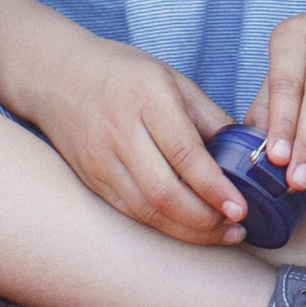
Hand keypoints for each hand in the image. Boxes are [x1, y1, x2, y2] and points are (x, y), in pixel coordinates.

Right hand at [40, 36, 249, 244]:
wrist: (57, 76)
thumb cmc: (124, 74)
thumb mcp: (172, 79)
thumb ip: (209, 116)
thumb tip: (248, 153)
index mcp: (146, 98)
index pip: (184, 153)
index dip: (214, 187)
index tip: (241, 208)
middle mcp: (120, 131)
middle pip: (164, 191)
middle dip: (205, 219)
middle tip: (236, 226)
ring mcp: (101, 159)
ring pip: (146, 210)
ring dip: (187, 230)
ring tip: (220, 233)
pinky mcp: (91, 180)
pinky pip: (130, 212)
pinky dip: (163, 225)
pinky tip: (188, 228)